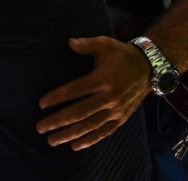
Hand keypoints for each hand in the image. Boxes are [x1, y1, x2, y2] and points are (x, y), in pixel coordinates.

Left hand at [36, 37, 151, 150]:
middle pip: (79, 112)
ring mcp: (116, 110)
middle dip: (58, 121)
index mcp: (102, 79)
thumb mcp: (104, 44)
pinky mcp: (122, 118)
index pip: (75, 90)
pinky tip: (75, 146)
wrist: (148, 68)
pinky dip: (89, 140)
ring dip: (69, 134)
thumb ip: (86, 44)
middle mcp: (109, 98)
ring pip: (89, 126)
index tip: (41, 104)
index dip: (57, 97)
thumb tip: (69, 42)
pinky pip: (104, 132)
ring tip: (52, 140)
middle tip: (39, 127)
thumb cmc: (121, 54)